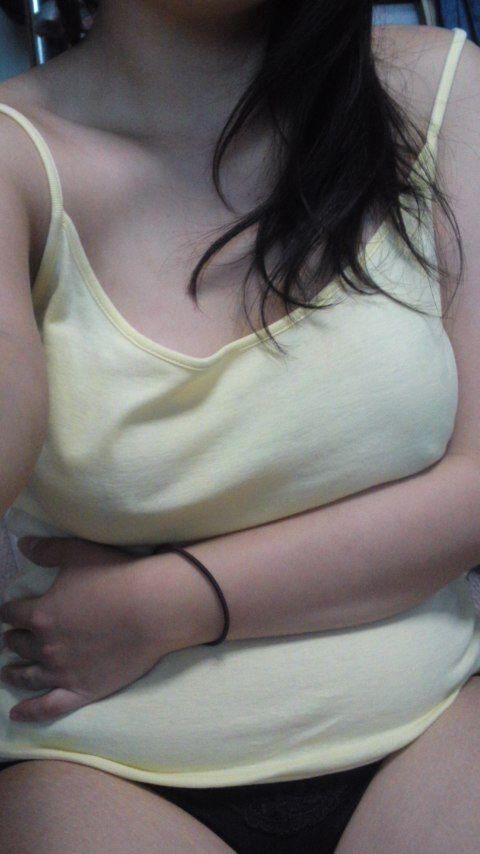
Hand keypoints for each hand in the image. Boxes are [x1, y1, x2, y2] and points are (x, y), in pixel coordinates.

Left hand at [0, 537, 188, 722]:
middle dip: (13, 640)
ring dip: (15, 673)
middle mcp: (46, 646)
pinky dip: (29, 711)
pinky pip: (48, 707)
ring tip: (8, 672)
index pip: (11, 614)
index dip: (9, 611)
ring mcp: (63, 672)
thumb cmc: (116, 576)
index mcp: (41, 614)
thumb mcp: (78, 553)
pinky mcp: (82, 690)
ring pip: (28, 676)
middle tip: (12, 639)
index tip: (10, 612)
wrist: (153, 608)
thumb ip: (47, 550)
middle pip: (19, 645)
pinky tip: (17, 713)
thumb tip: (22, 544)